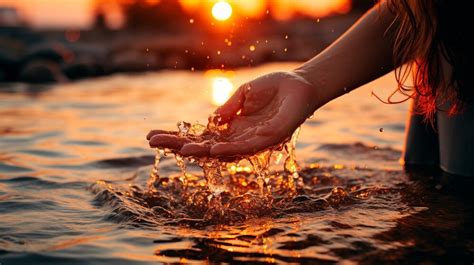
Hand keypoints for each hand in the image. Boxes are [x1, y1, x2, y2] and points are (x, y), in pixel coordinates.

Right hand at [147, 71, 316, 158]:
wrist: (300, 84)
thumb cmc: (274, 88)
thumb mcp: (244, 95)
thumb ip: (228, 110)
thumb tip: (211, 122)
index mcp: (231, 128)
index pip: (199, 136)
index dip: (177, 137)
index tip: (153, 135)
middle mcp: (239, 139)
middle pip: (204, 147)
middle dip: (179, 146)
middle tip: (152, 142)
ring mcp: (252, 141)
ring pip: (221, 152)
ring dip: (199, 151)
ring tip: (178, 149)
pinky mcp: (268, 139)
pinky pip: (244, 148)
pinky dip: (226, 150)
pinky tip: (209, 149)